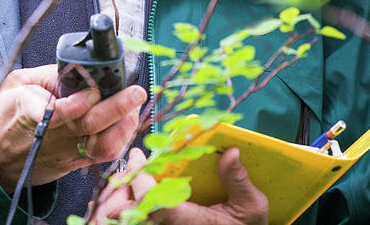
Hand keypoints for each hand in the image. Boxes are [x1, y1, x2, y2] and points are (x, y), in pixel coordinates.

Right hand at [0, 64, 146, 188]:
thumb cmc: (4, 115)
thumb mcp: (18, 82)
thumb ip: (50, 75)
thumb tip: (81, 68)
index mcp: (31, 111)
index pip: (58, 113)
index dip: (79, 103)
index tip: (93, 90)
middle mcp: (52, 136)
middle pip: (90, 126)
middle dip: (117, 108)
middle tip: (135, 91)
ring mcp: (66, 152)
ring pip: (103, 147)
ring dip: (124, 126)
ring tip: (134, 106)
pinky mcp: (75, 162)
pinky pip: (104, 155)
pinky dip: (120, 137)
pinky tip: (127, 120)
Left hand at [91, 147, 268, 224]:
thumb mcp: (251, 207)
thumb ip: (238, 180)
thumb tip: (231, 152)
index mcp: (192, 222)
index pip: (154, 203)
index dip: (140, 179)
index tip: (137, 157)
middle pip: (130, 212)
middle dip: (122, 188)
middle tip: (128, 166)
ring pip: (127, 220)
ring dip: (119, 200)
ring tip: (123, 181)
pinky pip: (133, 223)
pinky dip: (122, 212)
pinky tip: (122, 199)